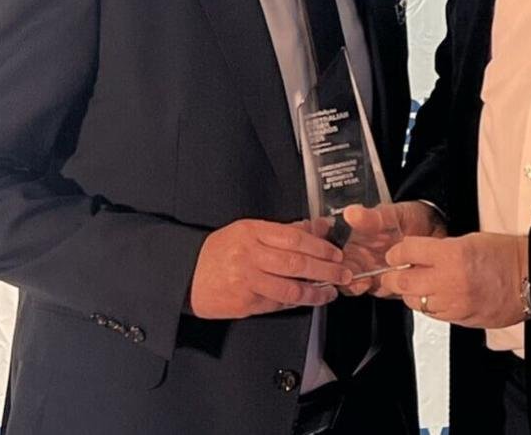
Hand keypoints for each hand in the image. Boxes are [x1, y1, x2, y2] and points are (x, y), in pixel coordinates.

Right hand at [188, 219, 351, 318]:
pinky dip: (296, 302)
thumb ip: (284, 230)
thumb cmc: (219, 251)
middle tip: (344, 274)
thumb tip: (320, 227)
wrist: (185, 276)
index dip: (320, 246)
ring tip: (331, 292)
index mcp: (251, 232)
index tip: (336, 252)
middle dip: (325, 270)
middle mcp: (250, 256)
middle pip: (296, 263)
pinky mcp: (245, 303)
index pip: (294, 238)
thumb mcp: (248, 231)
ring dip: (315, 292)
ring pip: (290, 288)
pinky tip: (308, 299)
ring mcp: (247, 281)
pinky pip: (278, 303)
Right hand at [339, 201, 447, 296]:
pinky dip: (384, 292)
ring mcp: (373, 273)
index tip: (339, 263)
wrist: (436, 228)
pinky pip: (381, 293)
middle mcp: (360, 260)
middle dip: (347, 281)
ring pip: (358, 288)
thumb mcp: (391, 214)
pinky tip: (389, 284)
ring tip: (373, 281)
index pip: (333, 257)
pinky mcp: (389, 285)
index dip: (332, 262)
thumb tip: (351, 213)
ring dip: (364, 288)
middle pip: (341, 276)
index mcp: (354, 242)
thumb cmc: (410, 218)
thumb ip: (371, 217)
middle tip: (359, 278)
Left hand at [380, 232, 528, 328]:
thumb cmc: (506, 255)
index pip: (407, 252)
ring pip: (414, 302)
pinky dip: (429, 306)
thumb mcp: (469, 240)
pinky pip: (432, 314)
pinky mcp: (459, 319)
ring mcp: (454, 303)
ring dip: (411, 293)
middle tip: (393, 273)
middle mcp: (449, 281)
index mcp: (451, 255)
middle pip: (402, 282)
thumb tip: (417, 257)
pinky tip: (437, 296)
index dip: (396, 253)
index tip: (395, 254)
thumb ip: (439, 249)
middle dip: (392, 277)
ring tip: (420, 285)